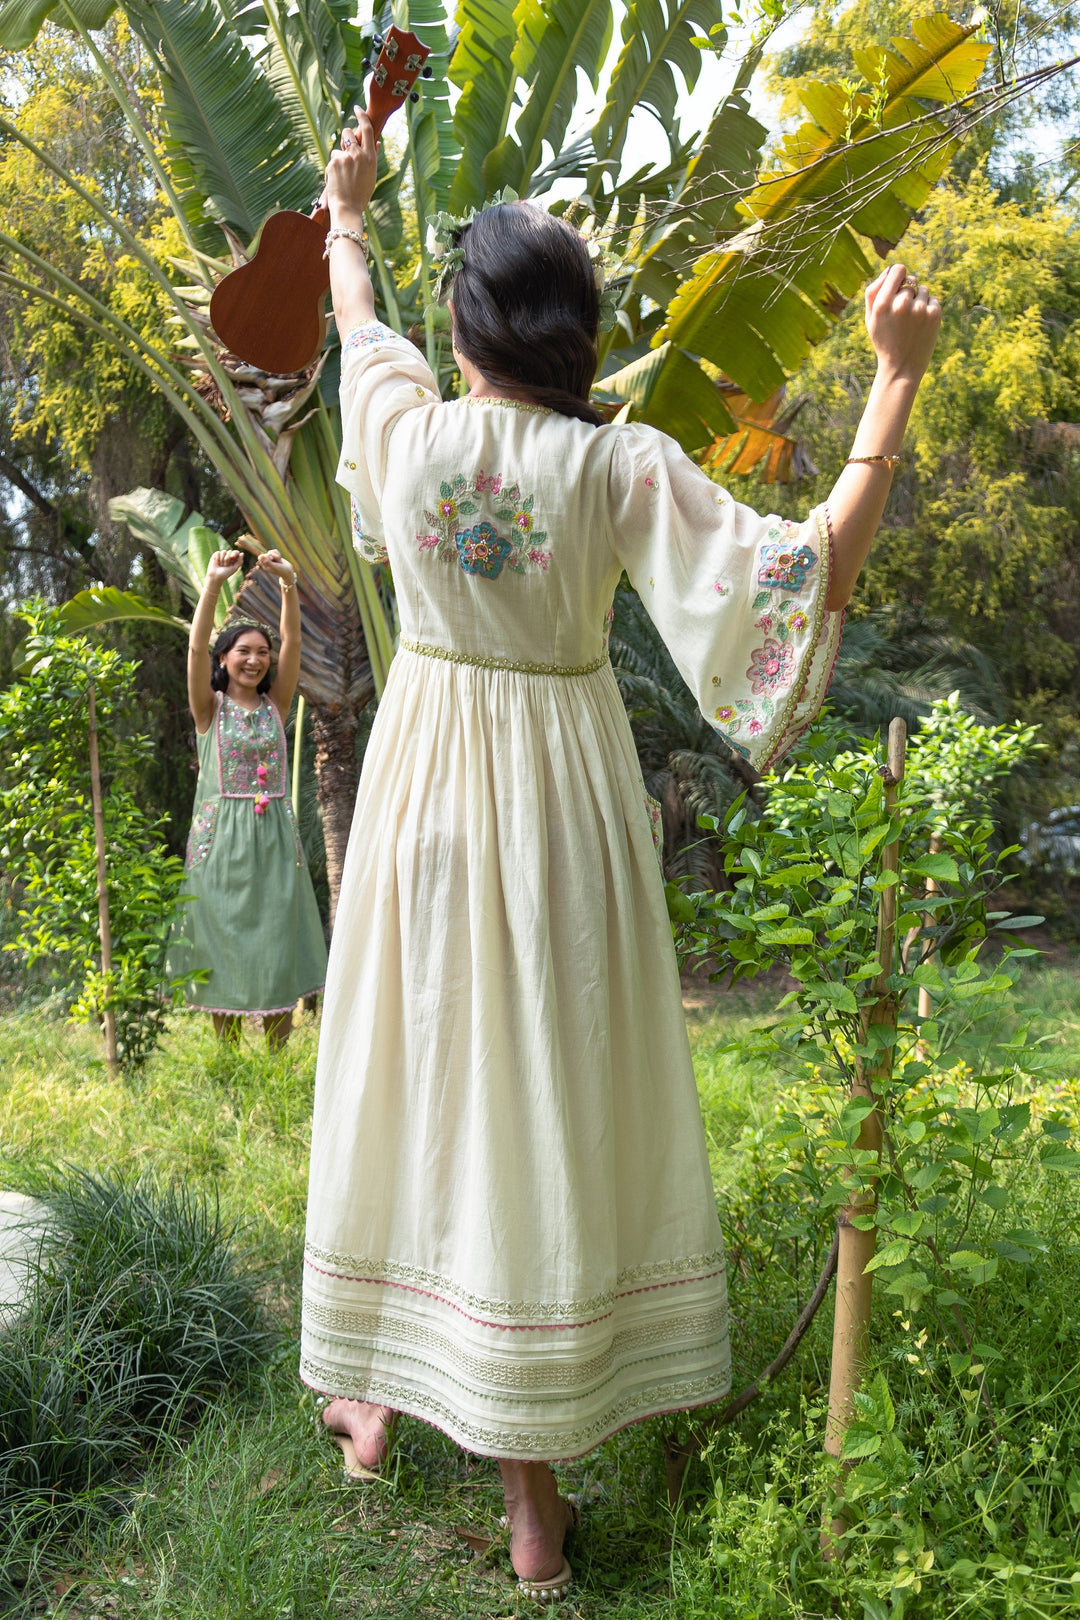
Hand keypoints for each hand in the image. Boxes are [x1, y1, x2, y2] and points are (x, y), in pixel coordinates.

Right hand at [206, 548, 242, 583]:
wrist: (216, 576)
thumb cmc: (226, 573)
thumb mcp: (234, 568)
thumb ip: (240, 561)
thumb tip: (242, 553)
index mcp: (234, 559)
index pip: (236, 552)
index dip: (234, 553)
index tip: (232, 557)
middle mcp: (228, 556)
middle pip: (230, 551)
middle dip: (227, 559)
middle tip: (225, 565)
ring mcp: (222, 555)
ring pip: (224, 551)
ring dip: (222, 559)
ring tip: (221, 565)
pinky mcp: (216, 555)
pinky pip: (218, 552)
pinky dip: (218, 558)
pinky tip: (217, 563)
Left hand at [256, 549, 296, 586]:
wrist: (288, 571)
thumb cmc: (281, 570)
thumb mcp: (274, 567)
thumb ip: (267, 562)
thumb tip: (261, 556)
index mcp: (264, 565)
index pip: (260, 557)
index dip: (266, 556)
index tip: (271, 559)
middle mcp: (267, 561)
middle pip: (266, 554)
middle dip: (273, 557)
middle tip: (277, 563)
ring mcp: (271, 558)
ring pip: (271, 551)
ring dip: (277, 556)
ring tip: (279, 561)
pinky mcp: (275, 555)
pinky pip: (275, 550)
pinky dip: (279, 554)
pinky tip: (280, 559)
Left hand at [323, 108, 376, 226]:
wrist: (348, 208)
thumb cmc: (361, 194)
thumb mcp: (371, 175)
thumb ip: (372, 157)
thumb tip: (376, 143)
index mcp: (370, 157)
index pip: (367, 129)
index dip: (362, 116)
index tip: (358, 108)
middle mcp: (358, 154)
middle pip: (348, 133)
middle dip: (345, 139)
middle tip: (345, 151)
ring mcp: (345, 158)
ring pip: (337, 150)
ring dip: (338, 159)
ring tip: (343, 177)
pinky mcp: (333, 163)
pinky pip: (332, 161)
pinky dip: (332, 170)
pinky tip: (337, 182)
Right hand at [865, 263, 940, 384]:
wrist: (901, 368)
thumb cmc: (884, 340)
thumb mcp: (870, 318)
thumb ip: (874, 291)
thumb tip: (890, 269)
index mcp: (882, 303)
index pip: (898, 269)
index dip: (899, 275)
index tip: (898, 285)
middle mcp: (901, 304)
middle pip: (911, 279)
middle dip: (908, 291)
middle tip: (903, 313)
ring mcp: (919, 309)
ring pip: (923, 289)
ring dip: (919, 300)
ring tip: (911, 321)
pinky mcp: (934, 314)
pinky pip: (933, 300)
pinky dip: (928, 309)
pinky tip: (921, 325)